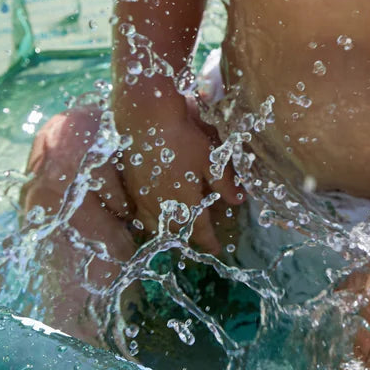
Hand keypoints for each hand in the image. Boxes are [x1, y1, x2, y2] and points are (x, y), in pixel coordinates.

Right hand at [113, 97, 242, 255]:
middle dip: (188, 236)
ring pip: (155, 226)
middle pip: (175, 231)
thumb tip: (239, 200)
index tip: (216, 248)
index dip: (209, 240)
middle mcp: (162, 205)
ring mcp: (142, 198)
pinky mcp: (130, 188)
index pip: (199, 229)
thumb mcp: (210, 159)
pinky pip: (139, 213)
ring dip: (167, 230)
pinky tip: (154, 211)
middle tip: (198, 235)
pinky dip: (149, 218)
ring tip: (175, 228)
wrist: (146, 120)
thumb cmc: (183, 138)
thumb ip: (224, 183)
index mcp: (184, 201)